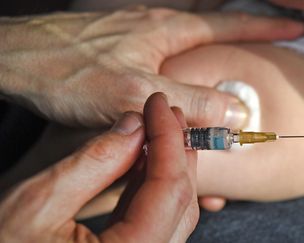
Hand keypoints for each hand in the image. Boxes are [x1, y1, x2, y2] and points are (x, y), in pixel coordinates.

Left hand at [0, 6, 303, 126]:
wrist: (19, 59)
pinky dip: (185, 67)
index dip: (267, 28)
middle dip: (246, 37)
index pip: (231, 24)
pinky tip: (182, 81)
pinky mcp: (123, 47)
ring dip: (215, 56)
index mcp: (168, 30)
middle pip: (214, 29)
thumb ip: (190, 103)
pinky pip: (167, 55)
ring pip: (190, 45)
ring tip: (232, 71)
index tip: (297, 28)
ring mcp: (139, 34)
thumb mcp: (137, 93)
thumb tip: (238, 112)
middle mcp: (157, 26)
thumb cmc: (69, 72)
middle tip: (271, 46)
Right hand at [0, 93, 198, 242]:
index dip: (168, 138)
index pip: (170, 189)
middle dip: (176, 149)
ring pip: (173, 210)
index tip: (158, 103)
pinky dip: (153, 185)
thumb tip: (135, 125)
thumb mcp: (38, 204)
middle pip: (180, 201)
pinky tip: (143, 159)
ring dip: (168, 165)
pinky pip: (156, 220)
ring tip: (156, 129)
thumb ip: (94, 163)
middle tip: (164, 112)